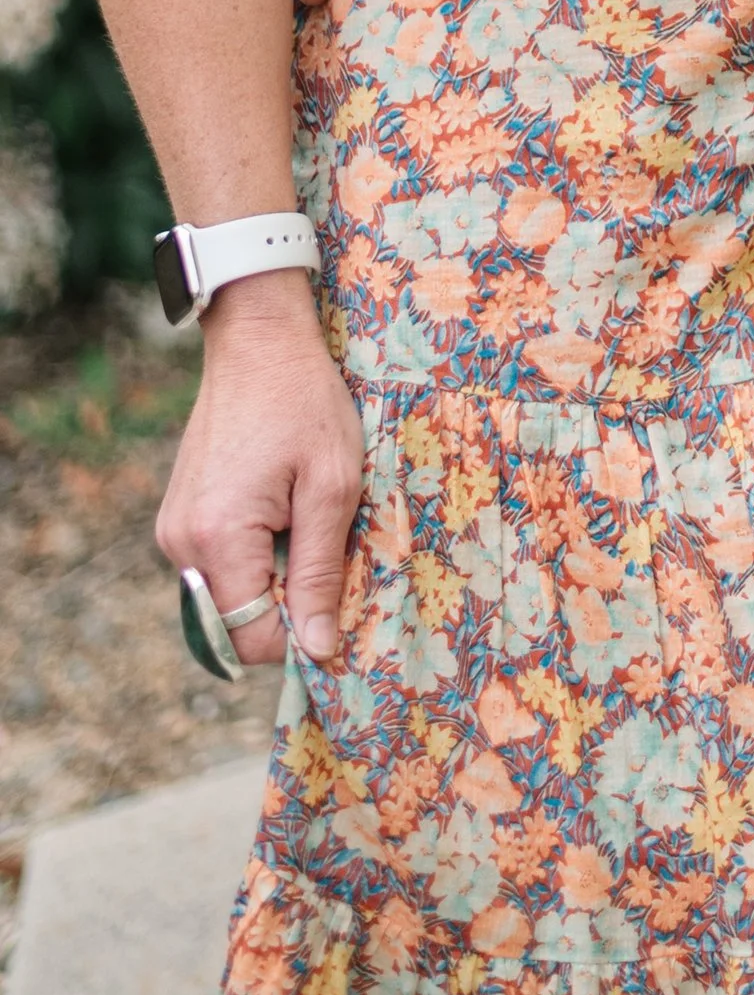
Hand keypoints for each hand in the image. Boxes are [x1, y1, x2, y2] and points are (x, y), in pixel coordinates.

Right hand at [155, 270, 363, 667]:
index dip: (299, 635)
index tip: (339, 600)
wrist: (258, 342)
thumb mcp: (333, 486)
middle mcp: (181, 544)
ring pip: (228, 594)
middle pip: (235, 621)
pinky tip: (283, 508)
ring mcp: (173, 530)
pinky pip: (217, 565)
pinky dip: (254, 555)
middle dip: (287, 604)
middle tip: (328, 549)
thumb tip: (316, 652)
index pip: (249, 638)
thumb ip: (320, 573)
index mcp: (218, 540)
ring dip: (272, 576)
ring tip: (306, 519)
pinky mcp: (177, 516)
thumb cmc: (305, 403)